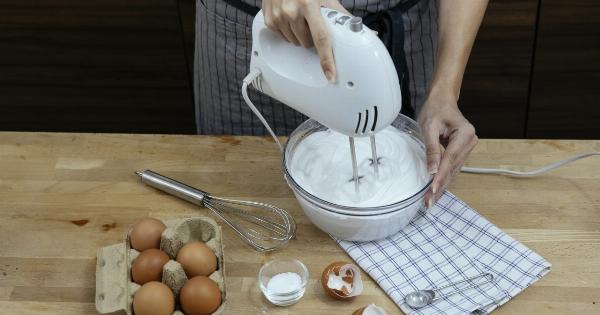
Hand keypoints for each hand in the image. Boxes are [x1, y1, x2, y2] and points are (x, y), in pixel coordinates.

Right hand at [262, 0, 349, 81]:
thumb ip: (339, 14)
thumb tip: (358, 28)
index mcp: (310, 4)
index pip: (321, 38)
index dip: (327, 59)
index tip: (330, 74)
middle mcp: (292, 11)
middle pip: (308, 43)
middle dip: (311, 36)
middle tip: (311, 22)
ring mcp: (279, 16)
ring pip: (295, 42)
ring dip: (299, 34)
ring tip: (299, 18)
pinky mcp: (270, 20)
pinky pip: (283, 37)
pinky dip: (287, 30)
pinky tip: (288, 17)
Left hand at [418, 92, 477, 207]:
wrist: (441, 100)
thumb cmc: (435, 109)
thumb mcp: (429, 127)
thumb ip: (431, 149)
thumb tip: (432, 171)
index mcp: (465, 134)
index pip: (450, 159)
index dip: (440, 176)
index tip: (431, 190)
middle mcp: (470, 142)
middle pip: (452, 168)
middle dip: (440, 186)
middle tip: (428, 202)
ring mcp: (467, 148)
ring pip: (453, 171)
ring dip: (442, 186)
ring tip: (430, 200)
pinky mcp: (461, 152)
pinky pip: (452, 168)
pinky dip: (443, 179)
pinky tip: (435, 190)